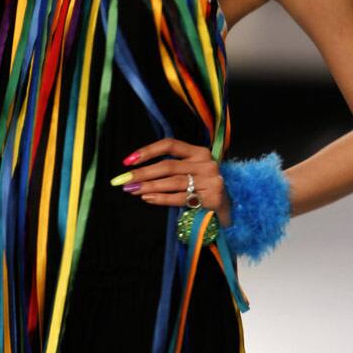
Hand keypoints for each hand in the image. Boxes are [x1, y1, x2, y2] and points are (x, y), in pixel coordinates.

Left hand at [110, 136, 232, 226]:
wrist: (228, 206)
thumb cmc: (202, 186)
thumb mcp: (191, 170)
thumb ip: (172, 166)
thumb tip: (137, 169)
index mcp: (199, 152)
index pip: (170, 145)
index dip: (148, 151)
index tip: (128, 161)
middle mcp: (206, 163)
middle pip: (168, 166)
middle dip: (143, 173)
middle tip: (124, 180)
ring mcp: (211, 181)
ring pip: (173, 182)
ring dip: (149, 186)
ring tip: (133, 190)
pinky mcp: (213, 198)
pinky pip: (181, 198)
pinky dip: (162, 198)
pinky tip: (148, 198)